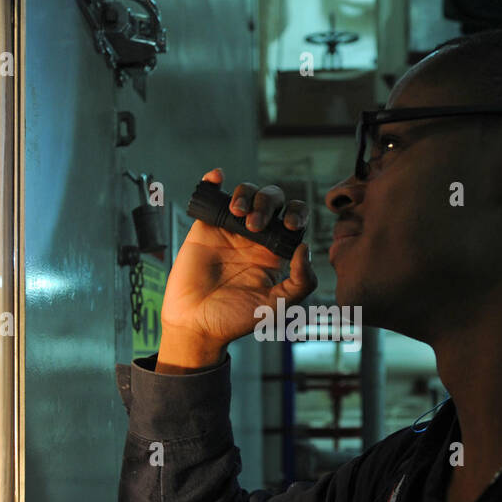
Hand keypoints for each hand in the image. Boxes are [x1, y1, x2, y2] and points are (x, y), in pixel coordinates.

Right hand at [159, 168, 316, 355]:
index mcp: (276, 251)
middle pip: (272, 200)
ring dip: (247, 194)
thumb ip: (301, 281)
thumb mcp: (277, 306)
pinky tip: (218, 177)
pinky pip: (213, 194)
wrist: (196, 324)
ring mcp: (230, 229)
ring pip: (246, 193)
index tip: (289, 225)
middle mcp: (256, 237)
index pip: (294, 219)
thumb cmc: (236, 319)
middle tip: (254, 226)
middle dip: (268, 204)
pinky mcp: (206, 226)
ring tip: (237, 212)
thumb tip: (305, 247)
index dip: (297, 213)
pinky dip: (215, 179)